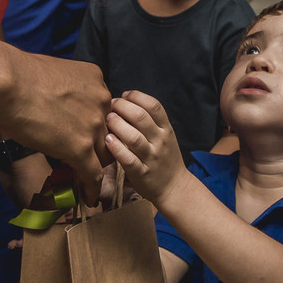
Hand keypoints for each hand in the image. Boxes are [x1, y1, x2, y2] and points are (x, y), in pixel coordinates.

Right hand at [0, 52, 111, 205]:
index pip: (101, 109)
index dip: (91, 125)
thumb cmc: (15, 73)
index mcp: (94, 80)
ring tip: (86, 182)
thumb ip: (61, 89)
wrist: (7, 82)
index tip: (82, 135)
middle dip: (96, 147)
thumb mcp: (51, 74)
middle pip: (106, 132)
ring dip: (94, 168)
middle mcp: (101, 101)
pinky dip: (91, 188)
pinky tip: (88, 197)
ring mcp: (93, 125)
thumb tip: (49, 101)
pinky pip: (93, 173)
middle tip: (85, 160)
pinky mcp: (81, 147)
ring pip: (102, 154)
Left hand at [103, 90, 187, 204]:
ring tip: (108, 119)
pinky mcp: (141, 173)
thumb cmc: (164, 158)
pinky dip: (116, 148)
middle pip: (141, 117)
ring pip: (133, 137)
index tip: (124, 95)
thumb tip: (125, 102)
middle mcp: (160, 141)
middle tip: (110, 105)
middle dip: (123, 107)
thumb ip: (150, 121)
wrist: (174, 187)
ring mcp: (151, 158)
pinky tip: (107, 140)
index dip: (137, 96)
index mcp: (166, 129)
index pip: (154, 106)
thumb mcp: (164, 136)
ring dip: (118, 125)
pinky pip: (128, 159)